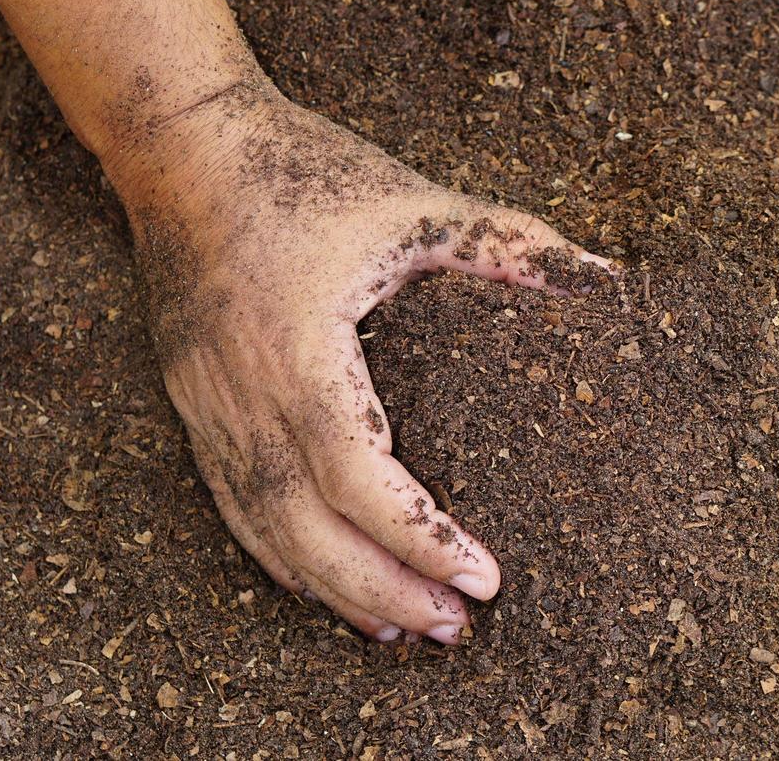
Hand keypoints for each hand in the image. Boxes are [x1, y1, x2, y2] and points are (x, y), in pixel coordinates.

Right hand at [109, 73, 608, 643]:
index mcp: (297, 347)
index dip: (419, 535)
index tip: (485, 578)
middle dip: (381, 589)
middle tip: (454, 627)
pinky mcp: (193, 401)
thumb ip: (504, 244)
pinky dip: (279, 556)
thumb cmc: (299, 170)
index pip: (357, 472)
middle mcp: (241, 391)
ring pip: (262, 528)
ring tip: (400, 632)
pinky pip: (231, 501)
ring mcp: (206, 403)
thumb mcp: (409, 202)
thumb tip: (598, 279)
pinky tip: (321, 585)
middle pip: (304, 526)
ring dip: (331, 589)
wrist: (179, 145)